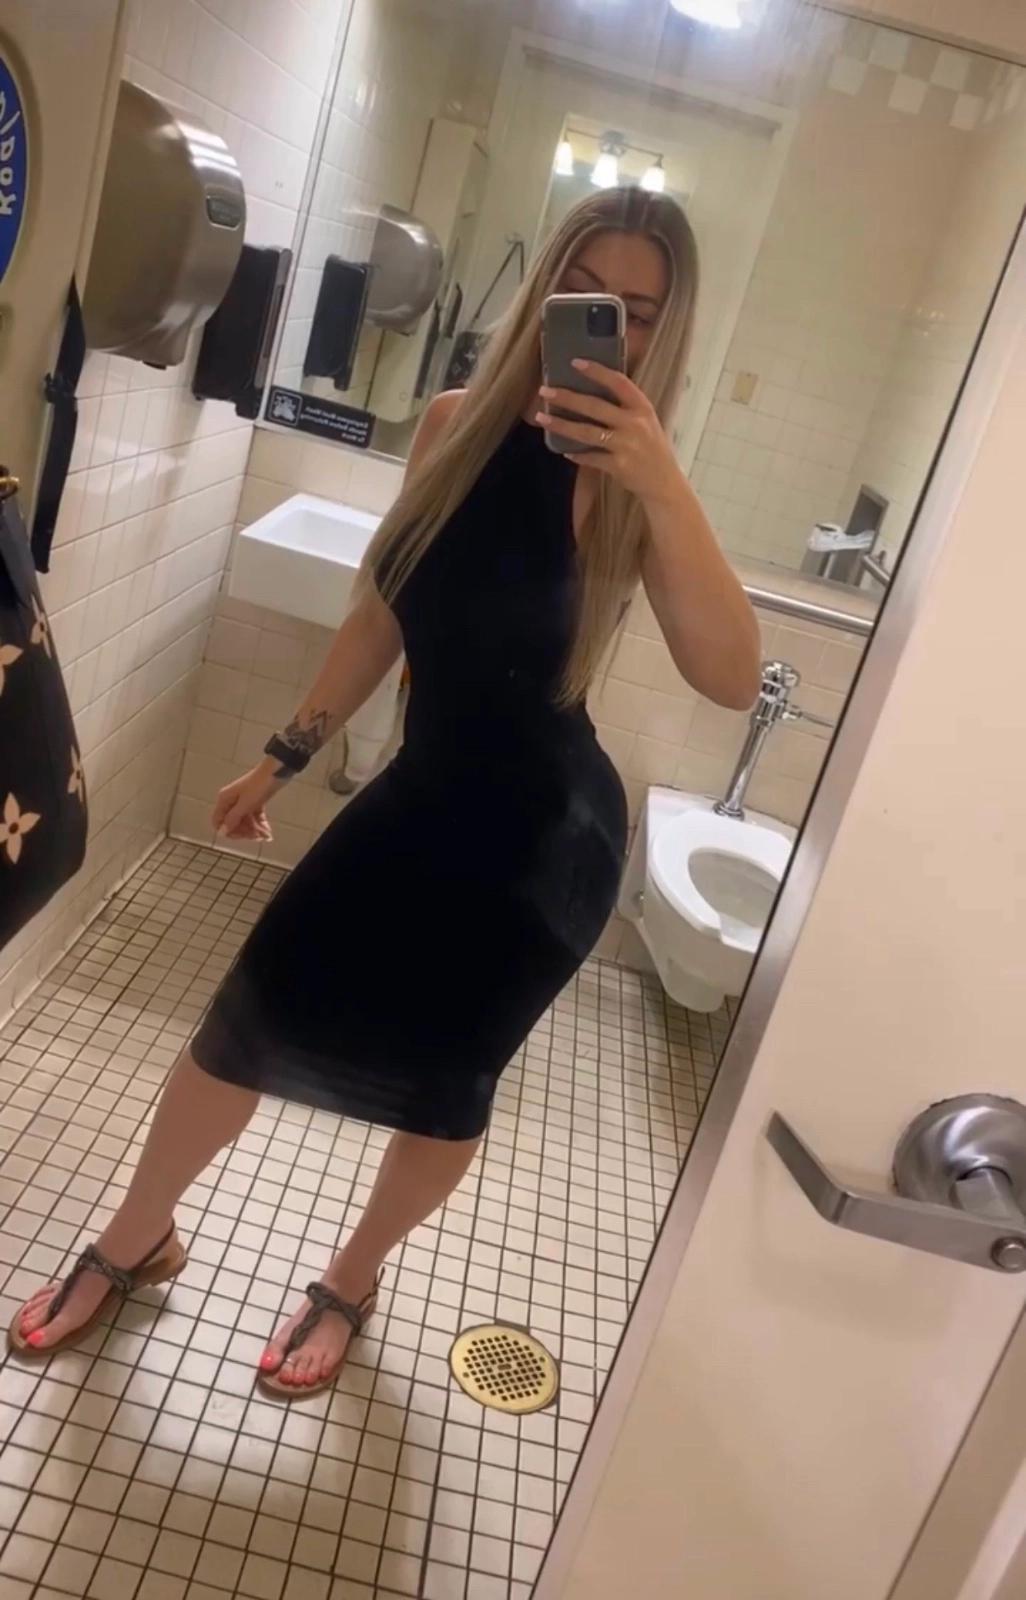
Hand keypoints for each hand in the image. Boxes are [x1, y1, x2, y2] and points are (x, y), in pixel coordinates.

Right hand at [212, 761, 279, 842]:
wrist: (276, 772)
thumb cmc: (259, 785)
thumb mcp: (245, 804)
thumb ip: (233, 818)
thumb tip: (222, 831)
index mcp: (225, 800)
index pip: (218, 821)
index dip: (228, 831)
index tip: (241, 835)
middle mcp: (231, 802)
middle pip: (233, 824)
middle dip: (246, 831)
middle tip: (258, 836)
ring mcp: (243, 802)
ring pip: (245, 822)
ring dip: (255, 830)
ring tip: (266, 835)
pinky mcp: (255, 802)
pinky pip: (254, 817)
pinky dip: (260, 824)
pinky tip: (268, 832)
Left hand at [536, 362, 681, 504]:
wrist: (664, 482)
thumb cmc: (652, 447)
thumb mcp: (646, 421)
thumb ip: (624, 408)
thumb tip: (590, 394)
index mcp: (642, 407)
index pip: (618, 382)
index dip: (596, 371)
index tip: (575, 363)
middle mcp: (634, 424)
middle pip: (595, 406)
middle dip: (567, 398)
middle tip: (544, 392)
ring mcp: (626, 445)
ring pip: (587, 432)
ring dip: (561, 425)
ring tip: (542, 419)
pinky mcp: (618, 466)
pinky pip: (590, 457)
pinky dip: (576, 454)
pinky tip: (563, 450)